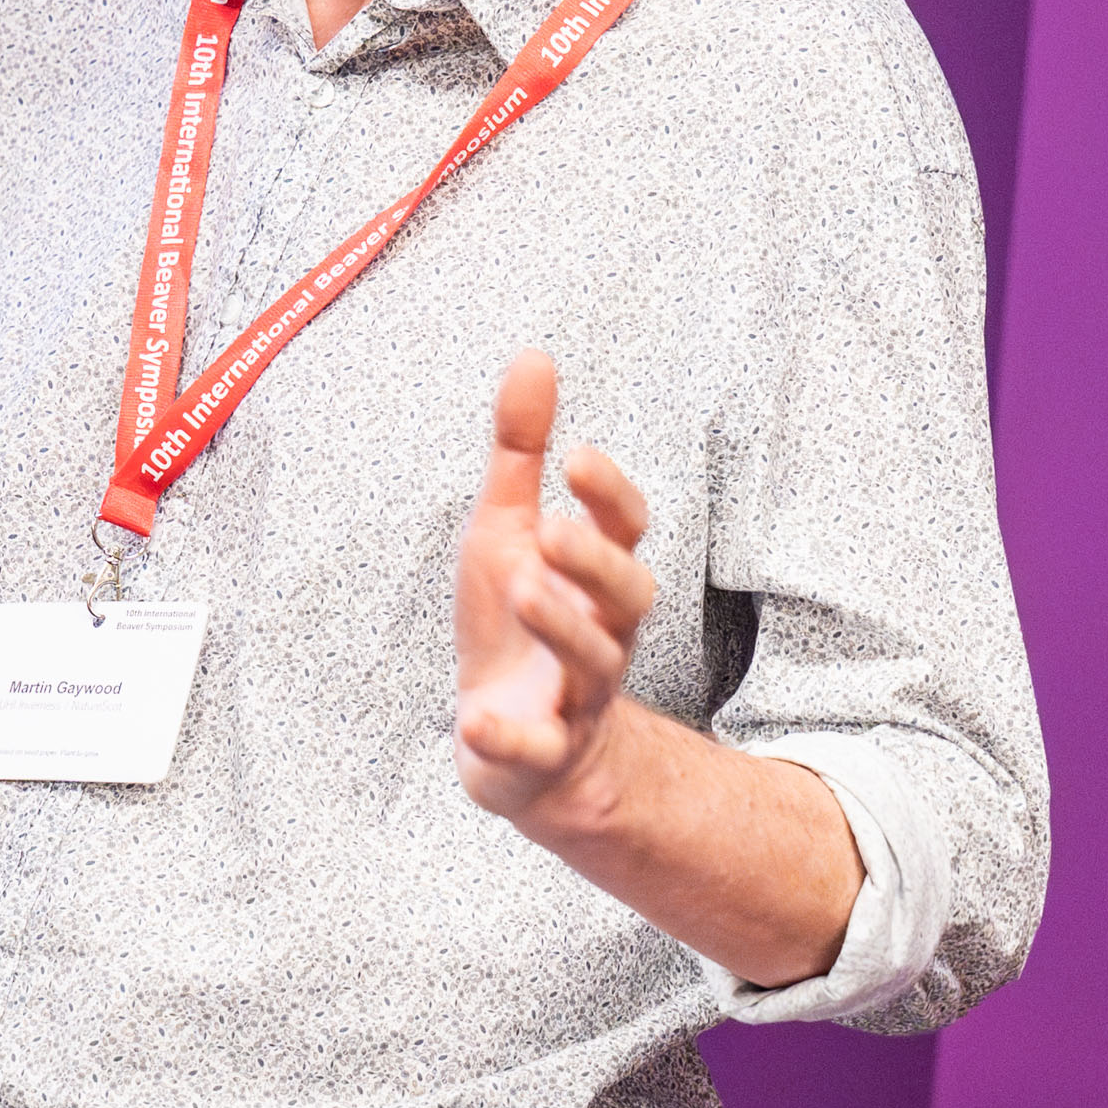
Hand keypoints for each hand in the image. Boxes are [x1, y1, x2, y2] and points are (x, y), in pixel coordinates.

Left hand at [453, 350, 657, 822]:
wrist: (507, 739)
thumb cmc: (514, 620)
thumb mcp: (507, 530)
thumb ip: (519, 451)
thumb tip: (534, 356)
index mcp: (595, 578)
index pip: (626, 530)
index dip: (609, 496)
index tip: (576, 459)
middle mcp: (602, 633)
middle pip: (629, 598)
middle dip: (596, 563)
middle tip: (553, 531)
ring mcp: (577, 696)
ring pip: (593, 667)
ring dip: (564, 630)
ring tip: (524, 589)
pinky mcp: (542, 752)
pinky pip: (537, 748)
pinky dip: (512, 737)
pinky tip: (478, 718)